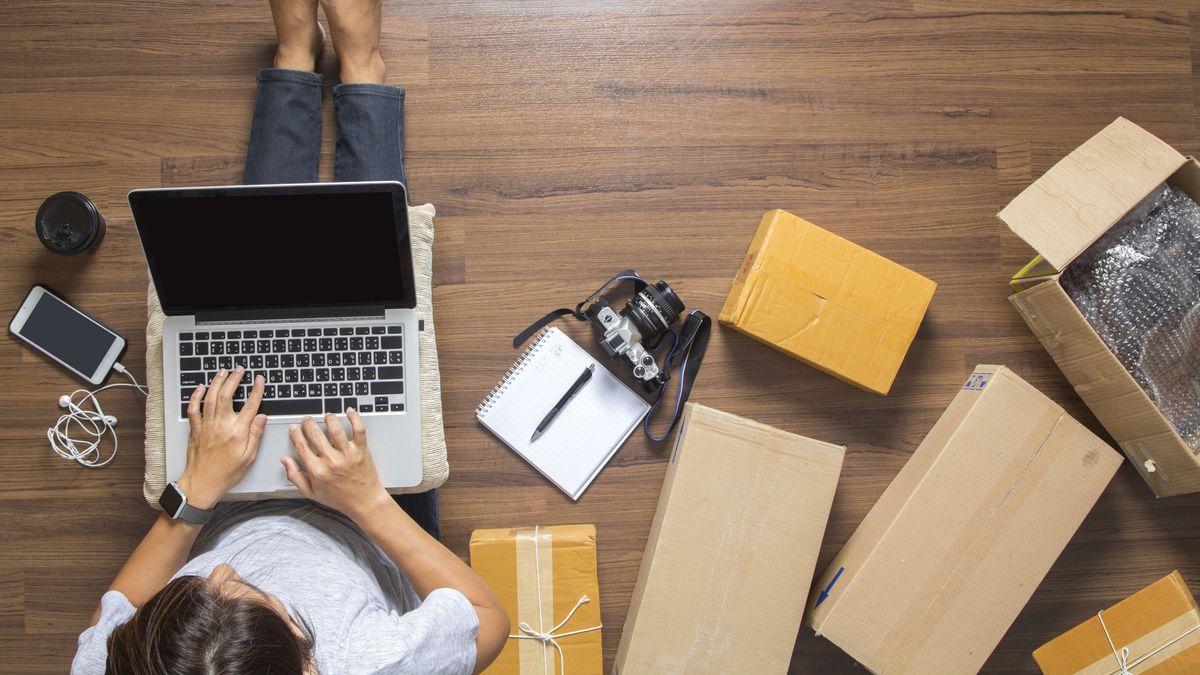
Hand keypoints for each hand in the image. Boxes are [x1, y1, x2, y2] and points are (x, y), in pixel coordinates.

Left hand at [178, 366, 266, 508]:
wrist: (202, 483)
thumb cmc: (226, 473)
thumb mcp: (249, 457)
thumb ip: (255, 435)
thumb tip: (261, 417)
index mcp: (237, 432)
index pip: (250, 405)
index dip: (256, 390)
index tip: (259, 380)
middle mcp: (221, 425)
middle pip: (227, 395)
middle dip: (234, 379)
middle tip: (239, 369)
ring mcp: (206, 425)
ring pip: (210, 397)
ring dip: (217, 382)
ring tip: (223, 372)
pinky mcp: (196, 429)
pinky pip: (194, 408)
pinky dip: (196, 396)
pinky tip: (200, 388)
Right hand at [282, 409, 388, 521]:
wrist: (364, 502)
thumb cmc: (339, 498)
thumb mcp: (311, 492)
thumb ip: (295, 476)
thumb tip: (285, 460)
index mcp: (317, 471)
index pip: (301, 446)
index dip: (296, 434)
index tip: (294, 428)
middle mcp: (331, 461)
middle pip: (315, 434)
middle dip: (308, 423)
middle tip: (307, 419)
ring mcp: (347, 455)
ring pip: (335, 428)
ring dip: (328, 418)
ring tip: (326, 416)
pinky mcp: (361, 451)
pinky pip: (358, 429)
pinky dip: (354, 418)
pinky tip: (349, 411)